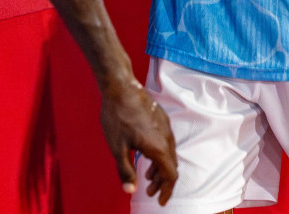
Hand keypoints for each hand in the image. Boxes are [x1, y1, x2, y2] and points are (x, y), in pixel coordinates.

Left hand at [99, 74, 177, 204]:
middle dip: (162, 182)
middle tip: (150, 192)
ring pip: (169, 153)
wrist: (120, 87)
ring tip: (147, 175)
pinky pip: (166, 141)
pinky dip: (159, 154)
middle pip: (171, 166)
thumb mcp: (117, 148)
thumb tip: (130, 190)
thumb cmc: (117, 117)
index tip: (160, 201)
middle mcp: (166, 138)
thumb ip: (125, 171)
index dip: (167, 191)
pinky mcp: (161, 118)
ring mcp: (165, 126)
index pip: (170, 176)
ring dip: (160, 168)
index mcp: (158, 147)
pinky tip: (146, 153)